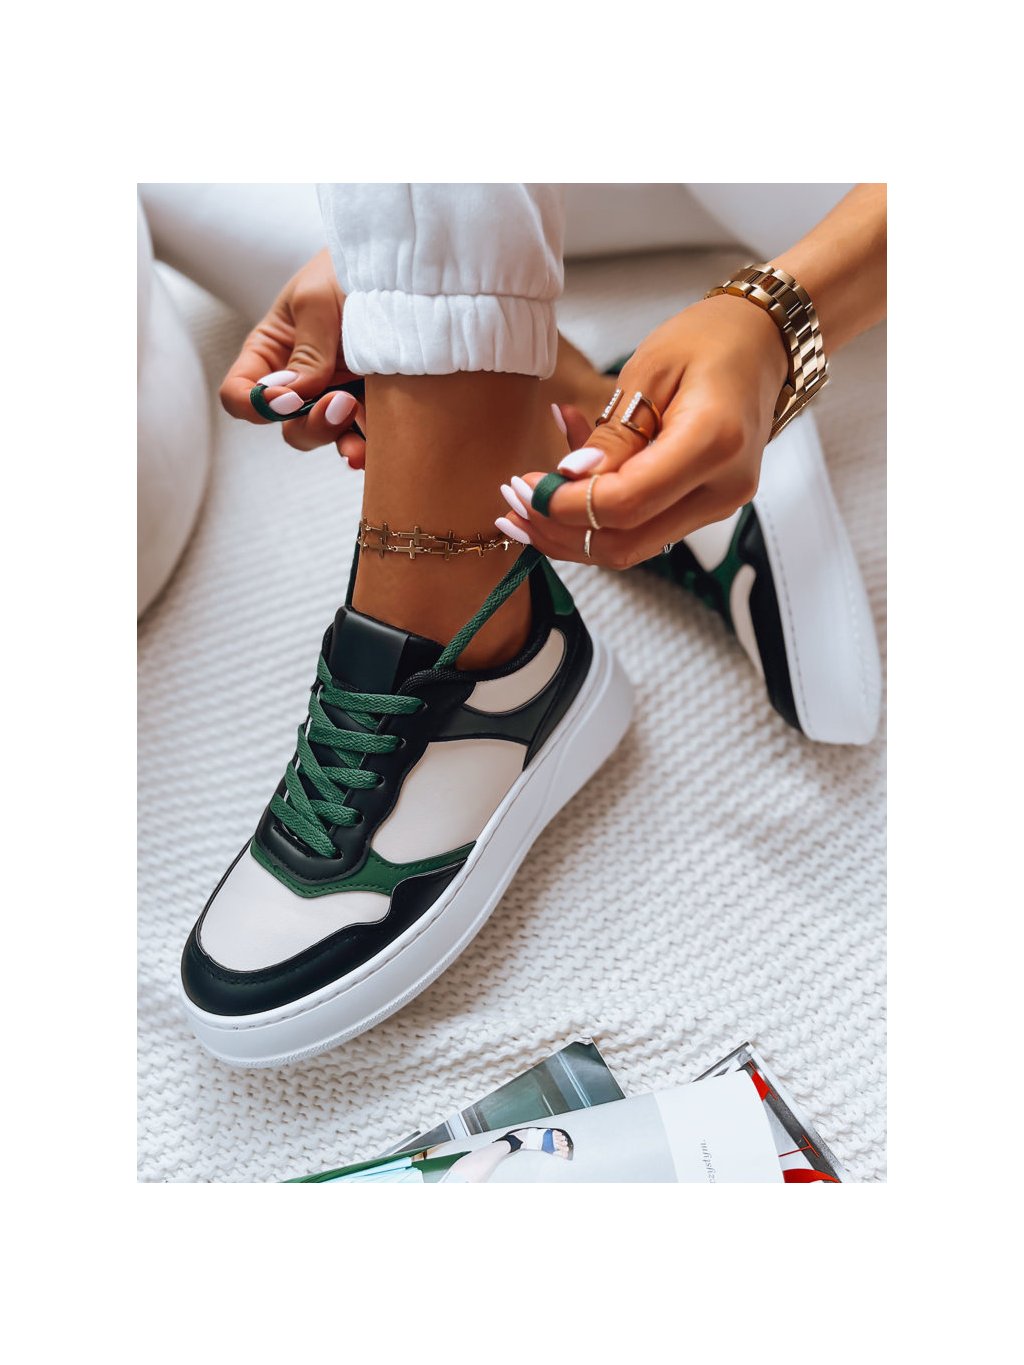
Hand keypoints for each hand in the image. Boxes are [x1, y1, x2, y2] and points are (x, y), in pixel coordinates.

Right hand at [218, 249, 367, 466]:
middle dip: (309, 423)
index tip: (287, 398)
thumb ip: (307, 350)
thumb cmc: (346, 270)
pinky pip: (365, 436)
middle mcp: (300, 381)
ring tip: (360, 435)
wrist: (401, 267)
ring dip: (340, 442)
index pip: (239, 395)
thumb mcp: (318, 300)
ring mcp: (336, 395)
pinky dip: (368, 448)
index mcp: (271, 353)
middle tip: (341, 402)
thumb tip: (295, 396)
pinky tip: (373, 452)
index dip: (254, 405)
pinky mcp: (373, 403)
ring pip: (326, 436)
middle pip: (286, 424)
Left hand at [497, 294, 789, 567]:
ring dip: (572, 532)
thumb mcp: (649, 370)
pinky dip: (597, 515)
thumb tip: (569, 479)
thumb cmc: (711, 340)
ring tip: (527, 501)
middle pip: (625, 543)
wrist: (763, 343)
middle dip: (559, 531)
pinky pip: (642, 526)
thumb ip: (612, 434)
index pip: (625, 503)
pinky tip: (566, 483)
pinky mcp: (703, 507)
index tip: (525, 487)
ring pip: (630, 546)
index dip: (565, 505)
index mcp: (712, 444)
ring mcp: (716, 505)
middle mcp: (722, 488)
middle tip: (513, 504)